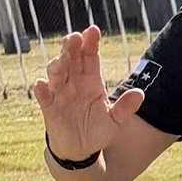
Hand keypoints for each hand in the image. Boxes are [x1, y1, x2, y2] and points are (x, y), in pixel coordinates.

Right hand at [35, 26, 141, 162]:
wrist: (82, 150)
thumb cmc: (98, 130)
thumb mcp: (116, 120)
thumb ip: (126, 107)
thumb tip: (139, 93)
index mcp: (91, 81)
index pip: (90, 57)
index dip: (90, 44)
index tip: (93, 30)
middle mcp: (74, 83)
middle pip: (71, 60)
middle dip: (71, 48)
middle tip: (74, 37)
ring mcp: (60, 94)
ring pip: (56, 74)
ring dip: (57, 65)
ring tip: (61, 59)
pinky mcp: (49, 108)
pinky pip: (44, 97)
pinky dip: (42, 90)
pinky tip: (42, 84)